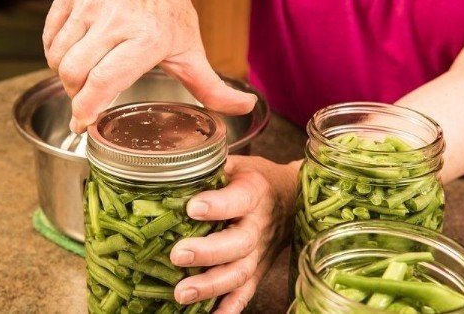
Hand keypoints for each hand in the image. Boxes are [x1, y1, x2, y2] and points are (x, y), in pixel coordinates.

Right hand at [43, 0, 256, 132]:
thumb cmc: (168, 9)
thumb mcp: (191, 48)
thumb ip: (212, 86)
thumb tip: (245, 108)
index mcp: (148, 38)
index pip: (105, 80)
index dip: (87, 108)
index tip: (82, 124)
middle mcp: (116, 21)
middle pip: (74, 73)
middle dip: (74, 96)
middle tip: (84, 103)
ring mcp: (90, 5)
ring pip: (57, 56)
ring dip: (64, 76)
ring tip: (81, 79)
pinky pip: (49, 36)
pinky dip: (54, 53)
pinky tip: (72, 55)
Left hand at [170, 156, 300, 312]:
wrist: (293, 198)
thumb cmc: (256, 179)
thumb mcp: (237, 164)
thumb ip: (210, 166)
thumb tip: (170, 165)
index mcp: (255, 192)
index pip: (239, 199)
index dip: (218, 205)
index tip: (193, 208)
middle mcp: (259, 224)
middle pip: (239, 243)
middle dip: (208, 253)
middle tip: (178, 255)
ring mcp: (260, 252)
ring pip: (240, 273)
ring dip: (211, 286)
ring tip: (181, 293)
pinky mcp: (258, 270)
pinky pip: (246, 293)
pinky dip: (230, 307)